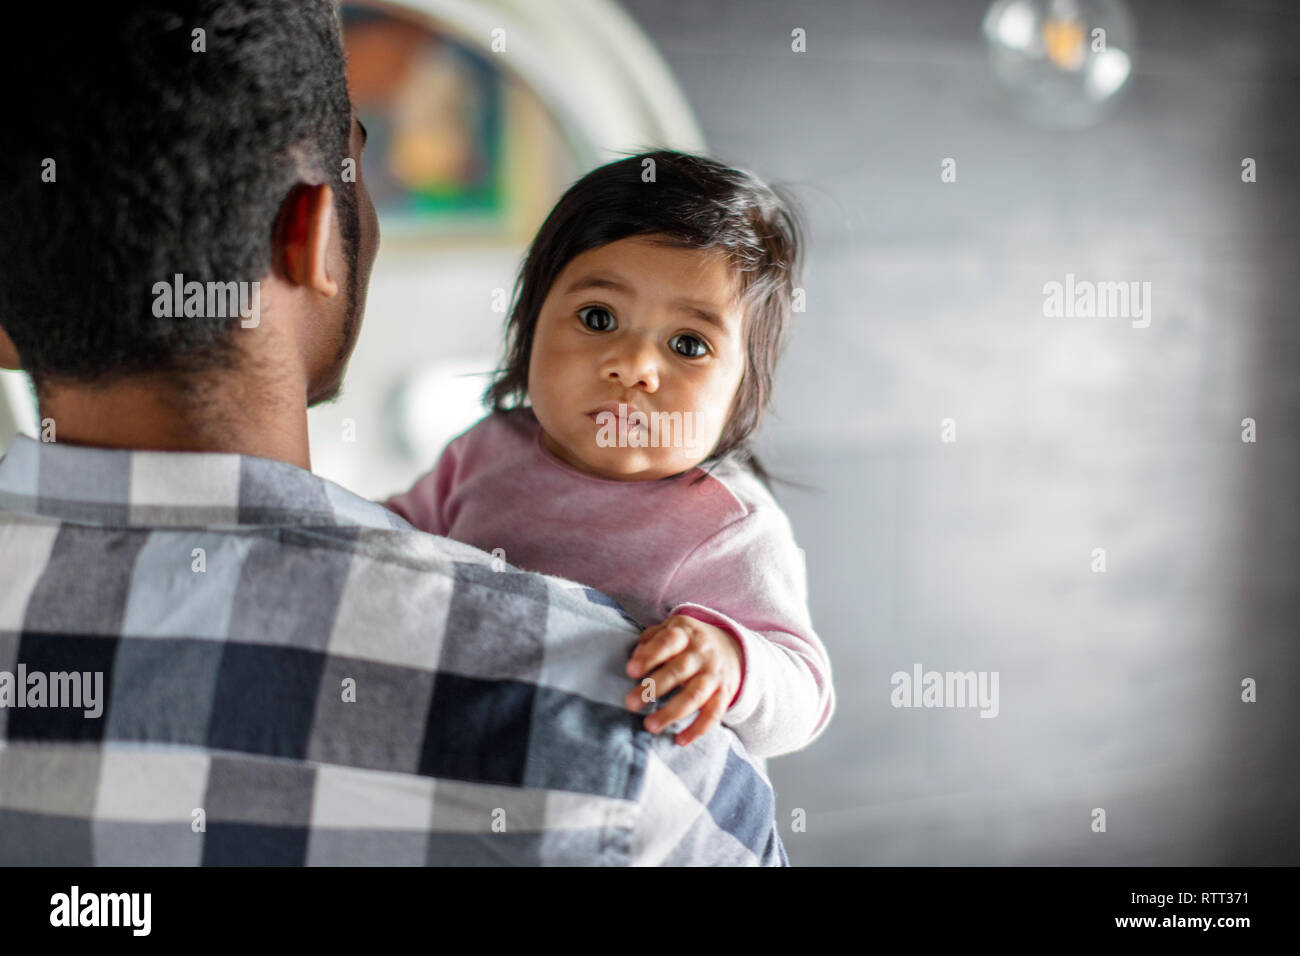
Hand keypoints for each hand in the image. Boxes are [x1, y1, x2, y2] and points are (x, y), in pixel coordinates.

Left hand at [623, 614, 743, 745]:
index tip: (630, 670)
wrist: (733, 648)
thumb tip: (636, 656)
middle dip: (654, 688)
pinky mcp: (725, 693)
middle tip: (630, 703)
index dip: (649, 656)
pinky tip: (680, 740)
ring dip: (671, 712)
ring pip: (694, 695)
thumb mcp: (672, 629)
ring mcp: (714, 674)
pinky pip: (713, 714)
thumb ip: (652, 639)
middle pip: (679, 670)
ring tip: (650, 726)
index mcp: (686, 633)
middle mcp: (702, 653)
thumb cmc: (689, 642)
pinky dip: (698, 729)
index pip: (668, 641)